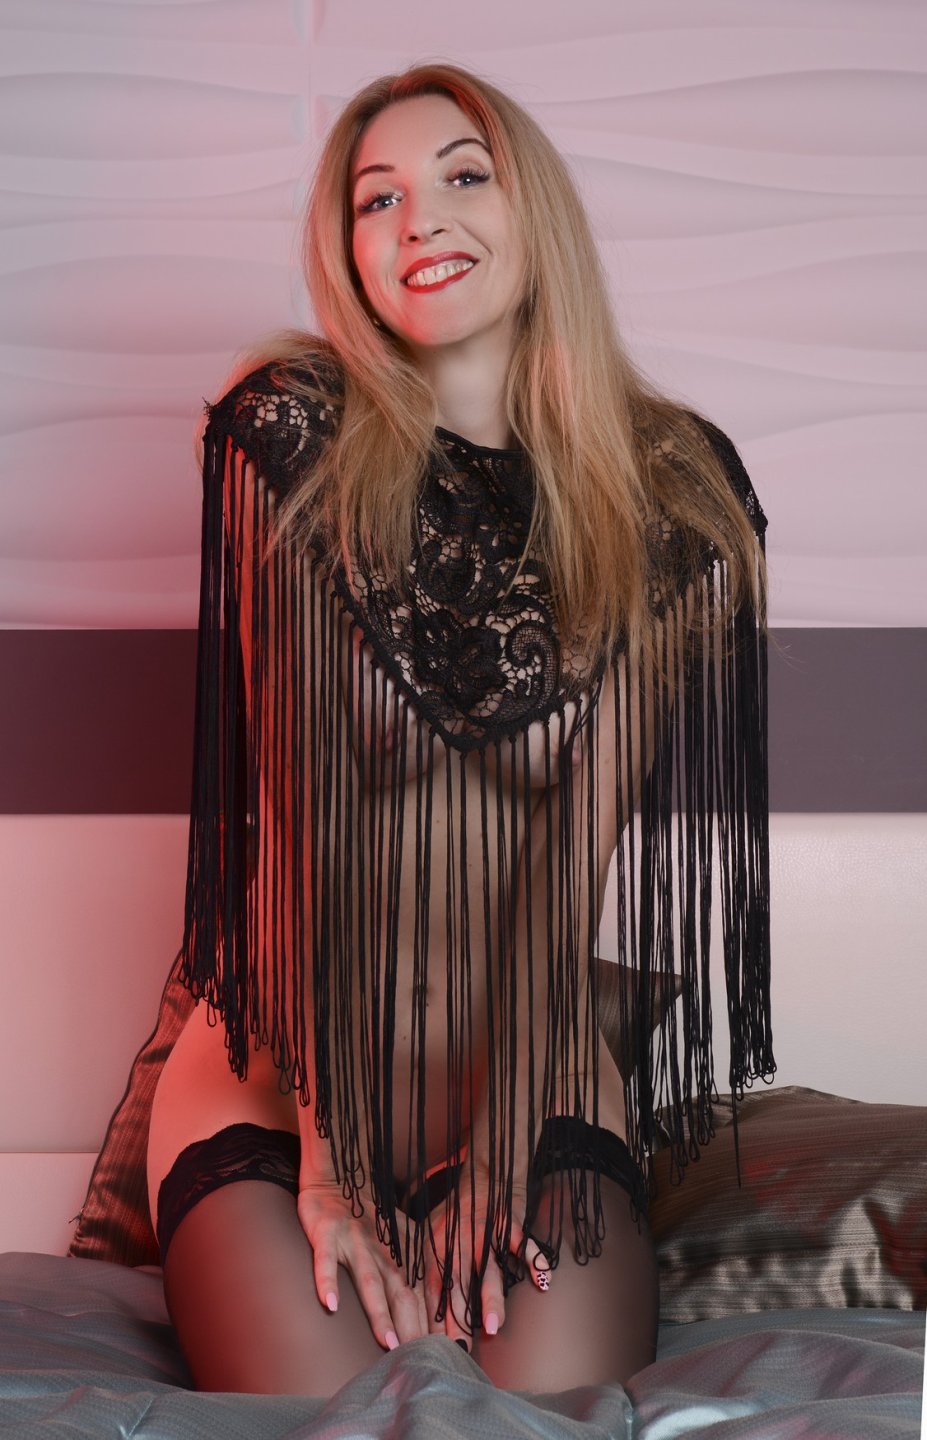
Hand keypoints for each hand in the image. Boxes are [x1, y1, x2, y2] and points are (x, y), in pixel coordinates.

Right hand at [297, 1175, 427, 1350]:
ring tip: (387, 1341)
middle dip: (412, 1326)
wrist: (341, 1177)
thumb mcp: (401, 1241)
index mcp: (402, 1255)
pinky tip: (330, 1305)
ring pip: (369, 1280)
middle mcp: (382, 1251)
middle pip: (401, 1292)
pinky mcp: (327, 1234)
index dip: (432, 1321)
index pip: (422, 1294)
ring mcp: (354, 1243)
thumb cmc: (373, 1219)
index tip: (445, 1351)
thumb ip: (415, 1272)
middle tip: (421, 1359)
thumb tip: (437, 1313)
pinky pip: (326, 1260)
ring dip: (379, 1311)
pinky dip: (327, 1281)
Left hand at [419, 1156, 551, 1349]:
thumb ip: (427, 1267)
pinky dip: (534, 1260)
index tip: (436, 1346)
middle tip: (460, 1348)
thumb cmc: (457, 1213)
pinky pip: (524, 1244)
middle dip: (458, 1318)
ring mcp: (487, 1233)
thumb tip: (416, 1307)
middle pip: (459, 1285)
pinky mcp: (510, 1224)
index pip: (434, 1286)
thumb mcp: (432, 1234)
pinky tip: (543, 1281)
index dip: (434, 1315)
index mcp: (438, 1245)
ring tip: (492, 1327)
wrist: (484, 1175)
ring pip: (489, 1271)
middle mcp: (460, 1240)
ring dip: (490, 1299)